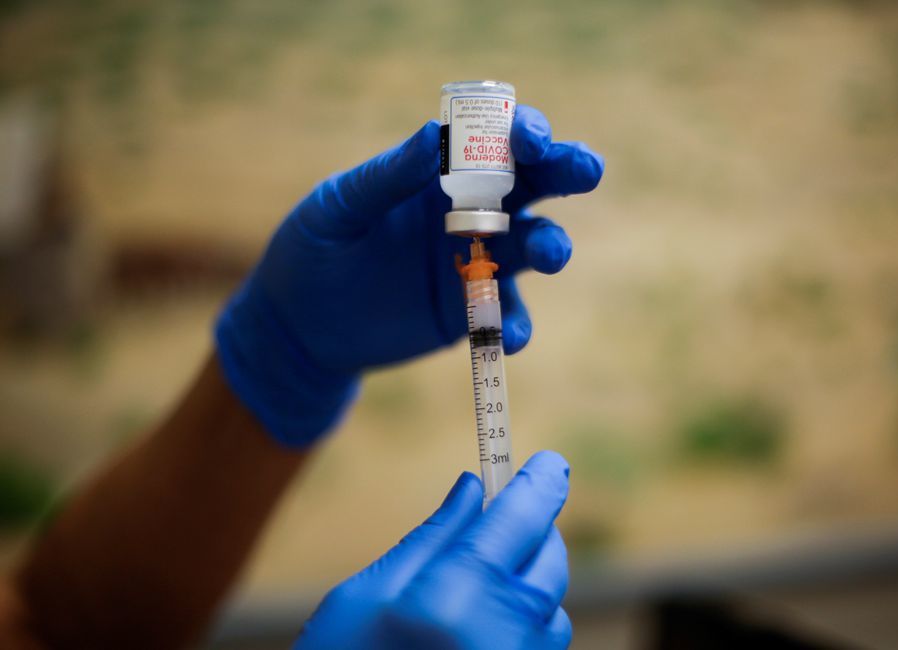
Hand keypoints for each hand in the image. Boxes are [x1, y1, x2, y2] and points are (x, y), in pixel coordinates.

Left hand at [216, 107, 603, 445]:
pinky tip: (507, 336)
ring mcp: (475, 262)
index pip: (494, 140)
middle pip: (534, 183)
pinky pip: (506, 313)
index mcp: (439, 173)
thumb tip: (433, 136)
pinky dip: (514, 323)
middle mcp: (469, 211)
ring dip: (551, 244)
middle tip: (586, 169)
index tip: (528, 138)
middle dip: (567, 170)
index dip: (521, 131)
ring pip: (533, 244)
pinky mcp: (470, 311)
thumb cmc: (313, 249)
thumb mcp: (341, 209)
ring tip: (550, 254)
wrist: (300, 326)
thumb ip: (387, 178)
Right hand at [294, 451, 571, 649]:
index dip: (540, 483)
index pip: (521, 519)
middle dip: (534, 529)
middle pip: (549, 560)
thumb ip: (431, 538)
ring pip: (552, 606)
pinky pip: (542, 646)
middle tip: (506, 513)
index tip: (549, 463)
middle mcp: (501, 637)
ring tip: (485, 575)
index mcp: (455, 597)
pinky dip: (526, 622)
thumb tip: (473, 489)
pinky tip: (486, 620)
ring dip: (530, 579)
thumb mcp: (365, 595)